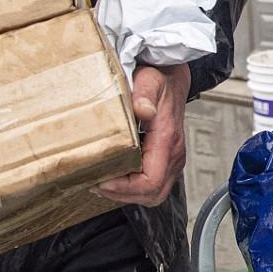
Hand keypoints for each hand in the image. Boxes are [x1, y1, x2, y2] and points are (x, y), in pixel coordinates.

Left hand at [95, 62, 190, 207]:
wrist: (172, 76)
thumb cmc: (159, 78)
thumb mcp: (149, 80)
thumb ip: (144, 93)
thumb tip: (143, 110)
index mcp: (168, 139)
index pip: (150, 181)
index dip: (125, 188)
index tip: (103, 181)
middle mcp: (174, 153)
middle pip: (153, 194)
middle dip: (123, 195)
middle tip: (98, 184)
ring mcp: (172, 158)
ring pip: (154, 194)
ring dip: (127, 194)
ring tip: (104, 183)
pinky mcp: (167, 158)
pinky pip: (153, 183)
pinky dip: (133, 187)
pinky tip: (116, 175)